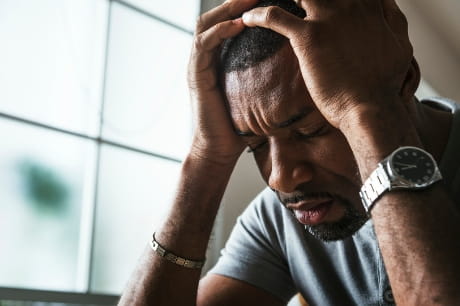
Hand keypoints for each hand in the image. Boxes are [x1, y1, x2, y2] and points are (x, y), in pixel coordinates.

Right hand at [188, 0, 257, 163]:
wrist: (220, 149)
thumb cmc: (240, 124)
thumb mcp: (256, 94)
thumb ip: (266, 77)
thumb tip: (298, 66)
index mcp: (219, 59)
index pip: (228, 22)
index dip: (244, 8)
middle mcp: (206, 58)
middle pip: (216, 17)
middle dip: (236, 2)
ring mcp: (198, 65)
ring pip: (205, 25)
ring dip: (227, 10)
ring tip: (249, 0)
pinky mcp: (195, 76)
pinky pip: (203, 46)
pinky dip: (219, 32)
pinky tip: (238, 24)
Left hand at [241, 0, 413, 128]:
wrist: (370, 107)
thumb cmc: (385, 81)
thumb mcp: (401, 43)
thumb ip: (392, 17)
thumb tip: (386, 3)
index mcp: (368, 4)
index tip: (313, 3)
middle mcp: (348, 4)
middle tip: (291, 3)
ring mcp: (328, 18)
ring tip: (258, 3)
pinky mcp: (309, 36)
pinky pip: (274, 17)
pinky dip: (258, 15)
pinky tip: (248, 19)